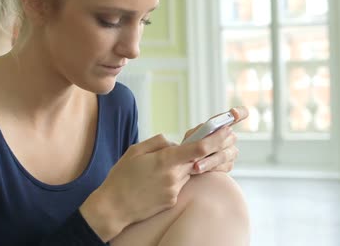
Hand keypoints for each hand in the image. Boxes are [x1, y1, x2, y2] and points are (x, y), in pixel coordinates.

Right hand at [80, 134, 211, 240]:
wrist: (113, 207)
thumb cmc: (121, 177)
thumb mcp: (135, 151)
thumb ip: (158, 142)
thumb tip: (174, 143)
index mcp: (165, 160)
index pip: (198, 148)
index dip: (215, 139)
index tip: (226, 131)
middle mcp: (173, 176)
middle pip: (193, 160)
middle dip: (191, 154)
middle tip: (174, 152)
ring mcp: (174, 190)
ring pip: (185, 172)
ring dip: (177, 168)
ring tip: (153, 172)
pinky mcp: (172, 201)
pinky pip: (178, 185)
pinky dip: (171, 181)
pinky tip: (151, 184)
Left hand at [182, 106, 248, 173]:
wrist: (186, 165)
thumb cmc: (188, 147)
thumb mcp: (191, 137)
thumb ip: (200, 132)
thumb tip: (210, 128)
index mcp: (220, 125)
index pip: (237, 114)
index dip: (239, 113)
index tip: (233, 113)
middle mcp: (229, 136)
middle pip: (230, 137)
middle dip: (216, 143)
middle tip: (204, 148)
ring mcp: (231, 150)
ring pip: (226, 154)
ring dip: (210, 160)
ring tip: (196, 166)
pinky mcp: (229, 164)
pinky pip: (225, 166)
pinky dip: (212, 168)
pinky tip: (201, 171)